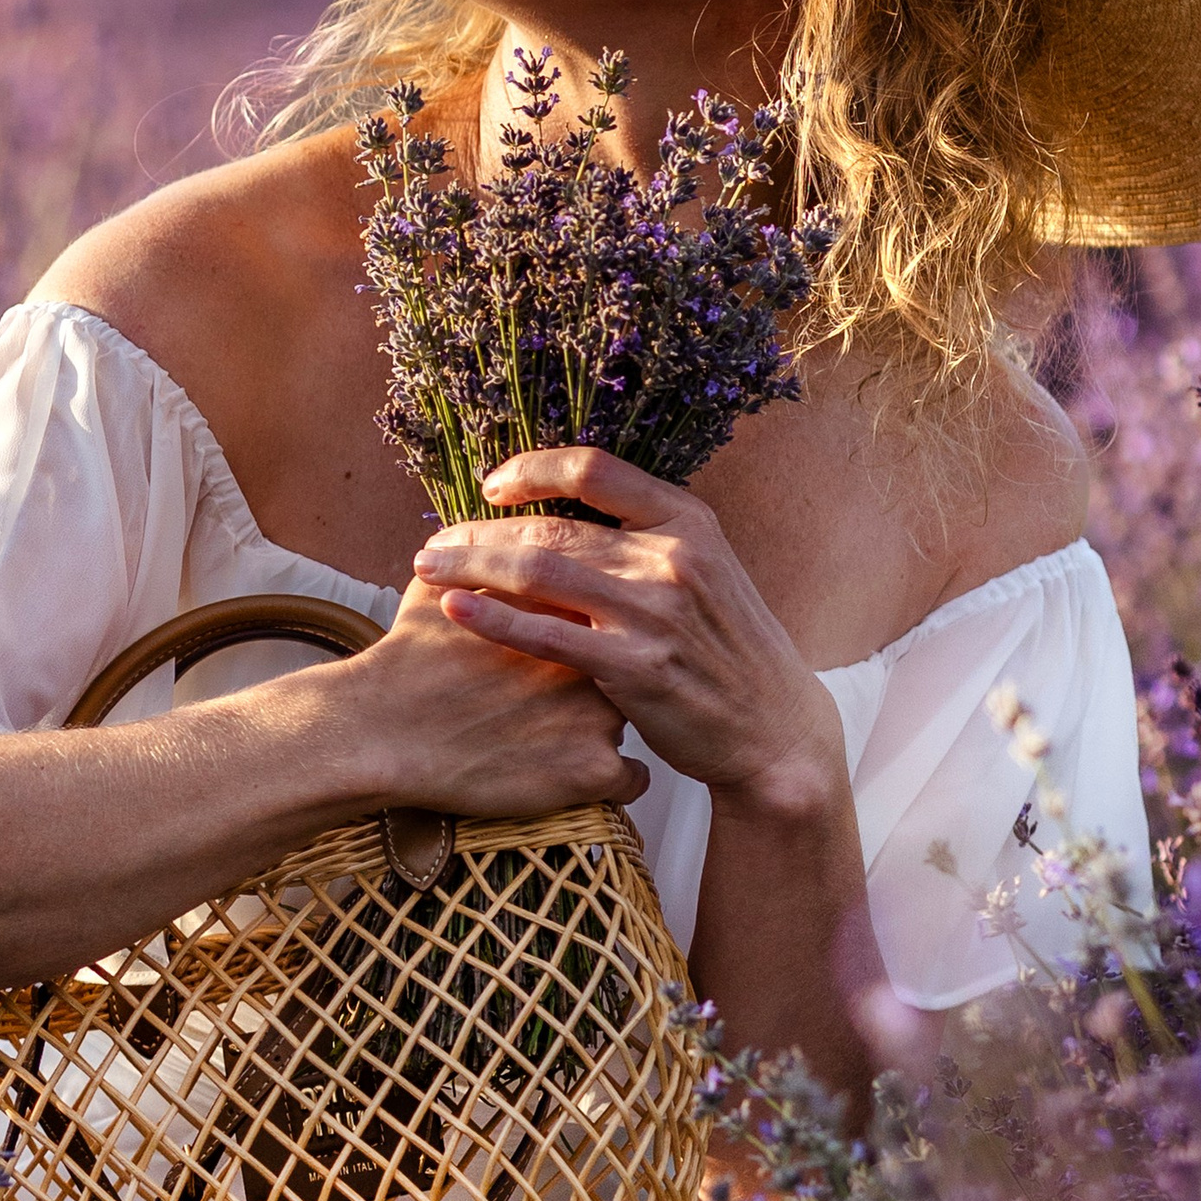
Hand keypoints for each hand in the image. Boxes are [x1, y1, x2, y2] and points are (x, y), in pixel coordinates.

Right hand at [332, 575, 647, 819]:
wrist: (383, 731)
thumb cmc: (405, 663)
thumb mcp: (438, 592)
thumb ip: (473, 563)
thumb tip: (473, 543)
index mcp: (565, 609)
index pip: (606, 614)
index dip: (588, 633)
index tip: (572, 650)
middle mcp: (596, 655)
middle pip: (627, 665)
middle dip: (606, 678)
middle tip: (559, 699)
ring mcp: (600, 714)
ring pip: (632, 720)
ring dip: (605, 728)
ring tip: (558, 739)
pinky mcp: (593, 770)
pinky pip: (632, 779)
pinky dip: (610, 780)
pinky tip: (575, 775)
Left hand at [409, 445, 843, 821]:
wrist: (772, 730)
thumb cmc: (727, 652)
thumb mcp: (707, 574)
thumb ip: (645, 543)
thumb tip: (567, 518)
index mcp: (688, 521)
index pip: (595, 470)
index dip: (534, 469)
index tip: (492, 486)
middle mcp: (672, 556)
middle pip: (553, 525)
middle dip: (482, 531)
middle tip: (435, 541)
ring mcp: (654, 612)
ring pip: (540, 571)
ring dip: (473, 565)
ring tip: (427, 567)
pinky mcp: (635, 667)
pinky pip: (547, 634)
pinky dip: (494, 618)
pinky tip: (454, 611)